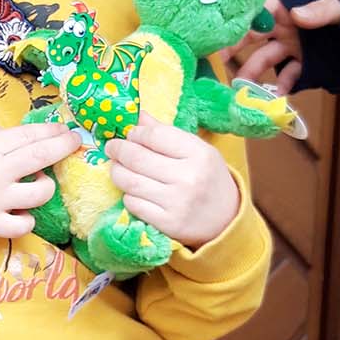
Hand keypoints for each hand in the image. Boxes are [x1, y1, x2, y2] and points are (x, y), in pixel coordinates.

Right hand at [0, 115, 80, 239]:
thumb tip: (3, 129)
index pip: (29, 136)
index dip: (52, 131)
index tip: (66, 128)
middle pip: (42, 159)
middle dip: (63, 148)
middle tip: (75, 142)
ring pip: (39, 195)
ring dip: (48, 186)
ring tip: (42, 182)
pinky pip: (22, 226)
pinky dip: (28, 220)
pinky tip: (24, 212)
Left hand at [106, 114, 239, 248]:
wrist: (227, 220)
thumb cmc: (208, 178)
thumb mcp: (196, 151)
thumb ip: (166, 133)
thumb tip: (137, 116)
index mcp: (198, 153)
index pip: (154, 135)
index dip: (136, 133)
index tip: (129, 134)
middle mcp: (189, 177)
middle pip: (137, 157)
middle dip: (118, 150)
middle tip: (112, 148)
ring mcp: (177, 202)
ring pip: (129, 181)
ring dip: (116, 171)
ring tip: (116, 167)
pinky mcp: (167, 224)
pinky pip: (133, 204)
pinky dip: (127, 195)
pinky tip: (132, 190)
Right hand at [229, 0, 339, 93]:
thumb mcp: (339, 7)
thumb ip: (319, 10)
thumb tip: (296, 15)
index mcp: (288, 7)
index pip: (257, 10)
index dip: (238, 19)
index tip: (221, 31)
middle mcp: (285, 26)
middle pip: (252, 36)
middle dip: (234, 48)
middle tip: (216, 60)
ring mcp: (292, 46)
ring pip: (266, 60)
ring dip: (253, 74)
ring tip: (241, 90)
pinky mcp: (304, 63)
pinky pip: (287, 76)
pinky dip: (280, 88)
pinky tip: (273, 99)